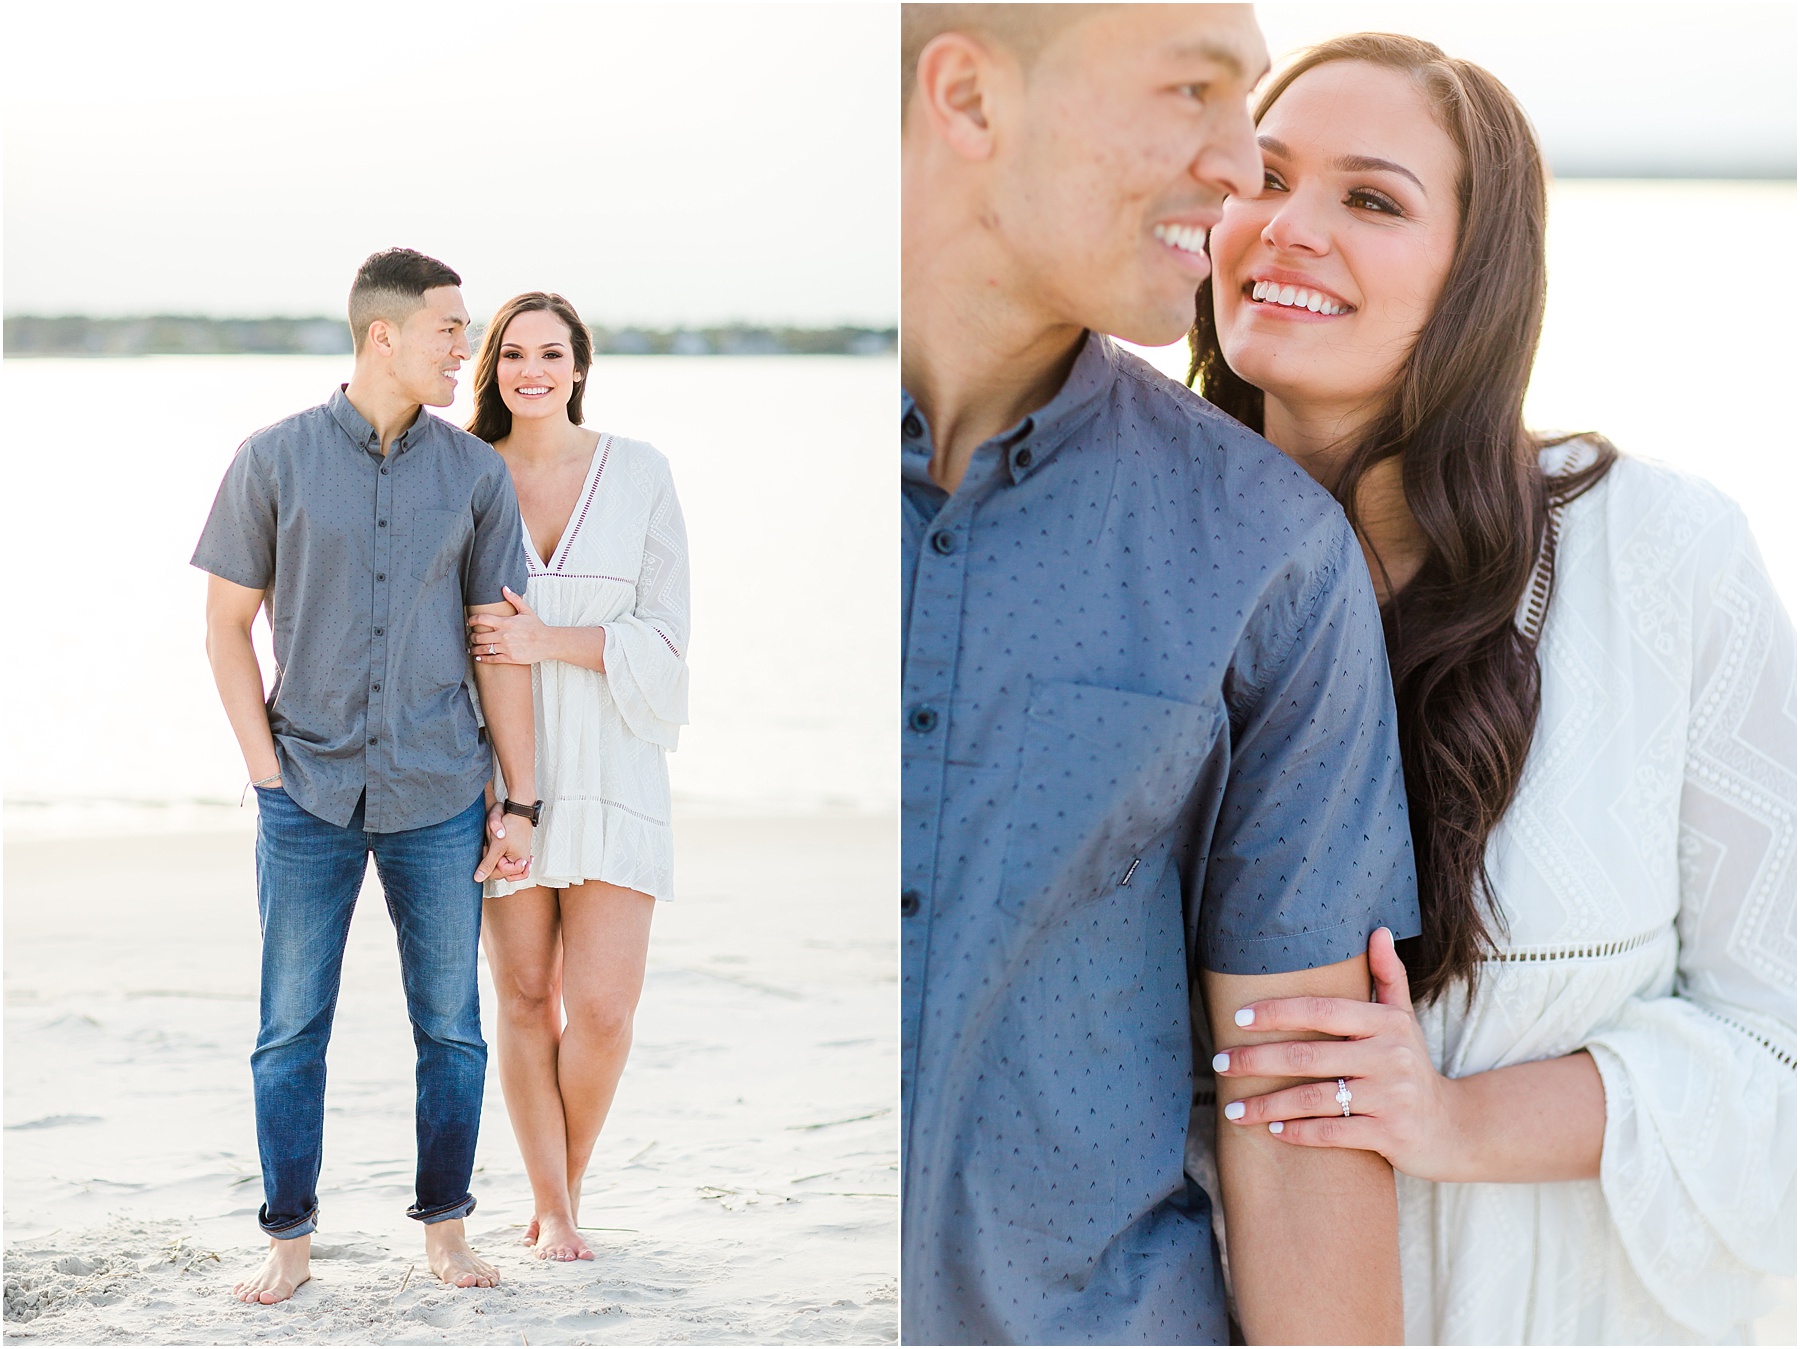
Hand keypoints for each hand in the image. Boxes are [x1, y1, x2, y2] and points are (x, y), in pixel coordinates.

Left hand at [468, 586, 555, 665]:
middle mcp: (504, 635)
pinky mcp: (509, 658)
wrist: (547, 642)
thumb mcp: (526, 610)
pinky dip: (482, 659)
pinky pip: (491, 659)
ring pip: (483, 648)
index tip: (470, 622)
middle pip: (479, 636)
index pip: (482, 619)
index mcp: (506, 622)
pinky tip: (478, 657)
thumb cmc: (537, 627)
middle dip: (472, 636)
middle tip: (470, 636)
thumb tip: (504, 588)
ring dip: (474, 648)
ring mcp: (506, 647)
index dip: (472, 620)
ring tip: (471, 648)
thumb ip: (514, 599)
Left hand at [474, 800, 534, 883]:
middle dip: (492, 862)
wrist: (519, 813)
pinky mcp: (518, 853)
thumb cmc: (511, 827)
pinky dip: (501, 858)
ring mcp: (521, 858)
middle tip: (489, 847)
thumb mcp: (496, 847)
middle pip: (501, 873)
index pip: (499, 875)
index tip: (489, 849)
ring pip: (503, 868)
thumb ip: (488, 864)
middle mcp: (523, 863)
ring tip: (492, 848)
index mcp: (520, 864)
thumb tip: (478, 879)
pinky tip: (496, 850)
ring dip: (495, 860)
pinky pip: (508, 862)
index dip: (490, 864)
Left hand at [1216, 928, 1468, 1180]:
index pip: (1322, 1010)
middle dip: (1257, 1060)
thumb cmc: (1413, 1067)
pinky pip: (1334, 1132)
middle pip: (1309, 1056)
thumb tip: (1378, 930)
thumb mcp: (1403, 1020)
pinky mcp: (1391, 1135)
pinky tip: (1273, 1131)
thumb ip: (1387, 977)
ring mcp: (1391, 1098)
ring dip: (1268, 1105)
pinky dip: (1300, 1132)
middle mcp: (1390, 1057)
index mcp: (1386, 1024)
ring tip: (1233, 1109)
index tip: (1238, 1016)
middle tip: (1219, 1062)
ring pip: (1314, 1098)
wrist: (1454, 1128)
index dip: (1278, 1011)